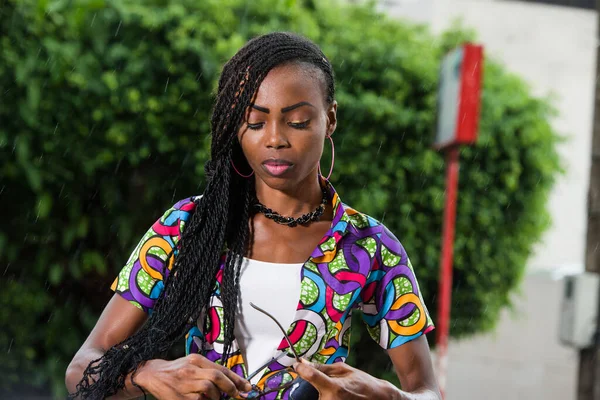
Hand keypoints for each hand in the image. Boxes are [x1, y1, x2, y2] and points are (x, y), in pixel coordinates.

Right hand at [136, 354, 252, 399]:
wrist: (152, 374)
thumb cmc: (176, 370)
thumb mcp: (193, 364)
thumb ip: (210, 370)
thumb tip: (232, 381)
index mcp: (196, 360)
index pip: (221, 369)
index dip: (236, 379)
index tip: (247, 387)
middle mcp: (191, 369)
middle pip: (217, 377)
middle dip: (230, 387)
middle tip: (236, 394)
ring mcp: (185, 383)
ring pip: (208, 389)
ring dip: (216, 396)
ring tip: (214, 398)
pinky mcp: (179, 396)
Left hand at [293, 359, 397, 399]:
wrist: (378, 399)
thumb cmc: (362, 383)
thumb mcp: (343, 370)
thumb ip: (322, 368)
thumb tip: (304, 363)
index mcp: (334, 387)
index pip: (311, 375)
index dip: (301, 369)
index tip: (297, 365)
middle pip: (309, 391)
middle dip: (311, 386)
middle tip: (325, 382)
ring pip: (315, 397)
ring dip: (319, 393)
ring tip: (336, 390)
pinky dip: (324, 396)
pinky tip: (335, 395)